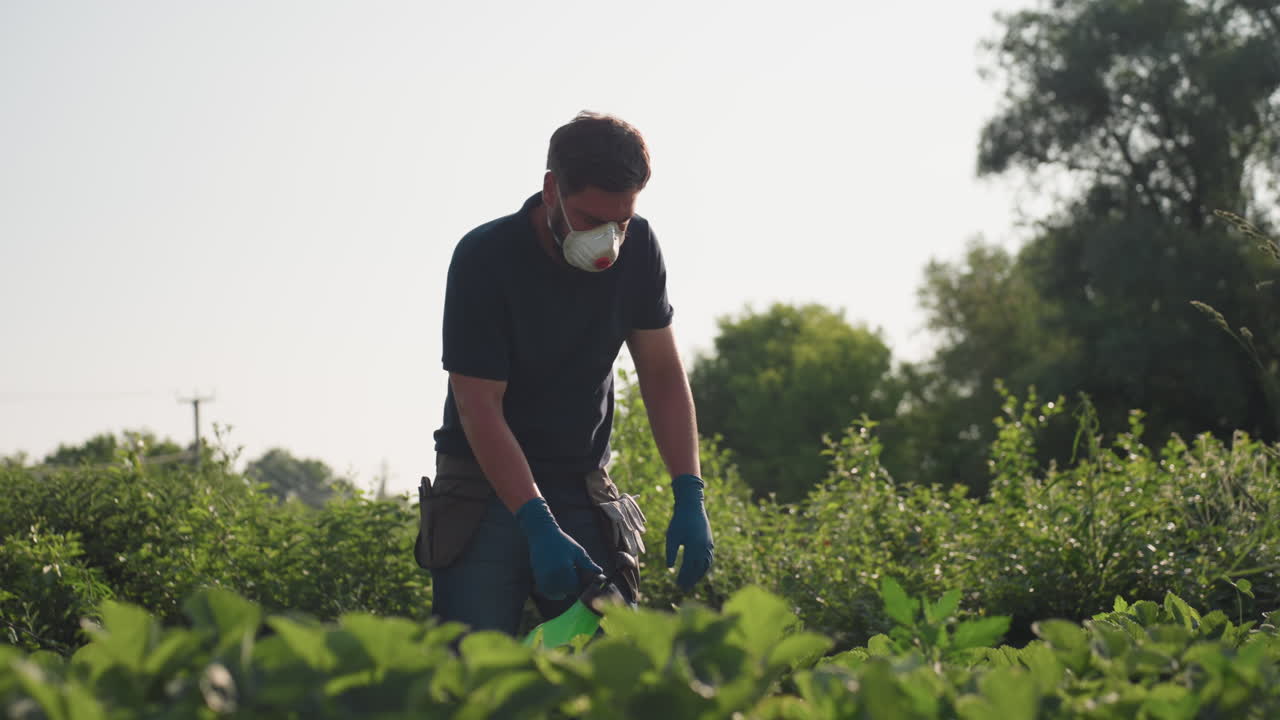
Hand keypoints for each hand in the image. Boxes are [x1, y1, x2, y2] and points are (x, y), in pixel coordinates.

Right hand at [516, 497, 602, 599]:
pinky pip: (546, 591)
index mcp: (564, 569)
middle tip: (572, 572)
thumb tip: (600, 572)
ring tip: (564, 574)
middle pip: (566, 591)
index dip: (580, 584)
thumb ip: (588, 564)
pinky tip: (557, 580)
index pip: (575, 587)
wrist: (542, 534)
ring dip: (561, 589)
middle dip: (571, 585)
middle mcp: (552, 576)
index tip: (581, 576)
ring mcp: (543, 577)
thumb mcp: (578, 551)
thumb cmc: (562, 542)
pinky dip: (552, 590)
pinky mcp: (537, 577)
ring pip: (556, 593)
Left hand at [665, 474, 713, 590]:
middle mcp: (704, 548)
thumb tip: (669, 568)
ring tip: (692, 582)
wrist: (692, 505)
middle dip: (691, 579)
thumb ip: (670, 552)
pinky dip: (704, 567)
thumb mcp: (672, 536)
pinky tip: (699, 570)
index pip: (689, 567)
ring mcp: (708, 545)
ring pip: (705, 565)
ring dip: (699, 575)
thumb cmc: (679, 520)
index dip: (684, 578)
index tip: (678, 586)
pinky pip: (708, 558)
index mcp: (694, 547)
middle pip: (698, 569)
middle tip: (684, 589)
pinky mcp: (709, 541)